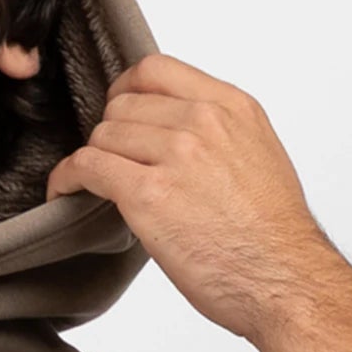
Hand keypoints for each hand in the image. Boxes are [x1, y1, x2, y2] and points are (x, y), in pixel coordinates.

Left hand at [44, 57, 351, 351]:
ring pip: (103, 135)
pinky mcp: (149, 195)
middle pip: (123, 105)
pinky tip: (65, 191)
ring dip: (91, 160)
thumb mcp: (259, 159)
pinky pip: (87, 166)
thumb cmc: (274, 239)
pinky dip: (67, 177)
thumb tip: (179, 137)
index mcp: (231, 107)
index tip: (120, 114)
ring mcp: (176, 155)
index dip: (126, 91)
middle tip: (110, 165)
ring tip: (91, 184)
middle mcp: (203, 121)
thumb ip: (220, 136)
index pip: (156, 69)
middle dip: (110, 134)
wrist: (286, 281)